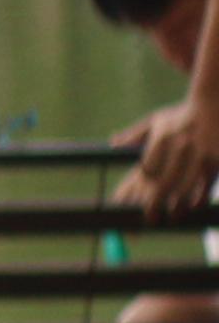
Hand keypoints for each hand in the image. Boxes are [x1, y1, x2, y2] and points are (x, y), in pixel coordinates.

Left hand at [130, 91, 218, 221]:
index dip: (136, 190)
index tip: (128, 204)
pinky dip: (199, 198)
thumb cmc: (183, 115)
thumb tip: (113, 142)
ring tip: (172, 218)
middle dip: (154, 205)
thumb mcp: (156, 120)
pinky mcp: (215, 161)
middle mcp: (178, 148)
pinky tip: (193, 206)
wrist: (217, 102)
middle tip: (149, 219)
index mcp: (160, 140)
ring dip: (177, 206)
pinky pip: (206, 185)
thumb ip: (135, 134)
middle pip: (161, 183)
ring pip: (184, 188)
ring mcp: (198, 155)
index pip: (145, 171)